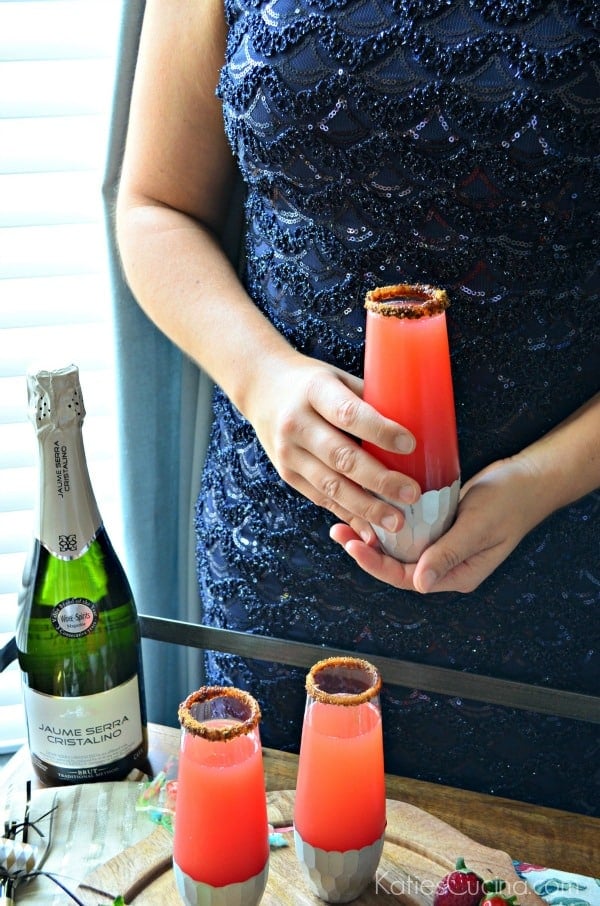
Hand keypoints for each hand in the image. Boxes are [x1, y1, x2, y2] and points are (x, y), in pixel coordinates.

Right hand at [246, 354, 421, 531]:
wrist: (260, 388)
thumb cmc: (312, 382)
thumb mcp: (338, 378)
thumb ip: (369, 401)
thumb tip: (418, 424)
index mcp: (314, 391)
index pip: (348, 413)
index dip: (379, 430)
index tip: (410, 444)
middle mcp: (296, 424)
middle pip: (341, 457)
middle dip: (379, 479)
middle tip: (412, 493)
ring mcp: (288, 453)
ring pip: (330, 486)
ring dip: (366, 507)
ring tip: (397, 521)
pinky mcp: (288, 475)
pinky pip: (322, 499)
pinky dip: (348, 515)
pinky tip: (371, 529)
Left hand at [330, 456, 546, 592]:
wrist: (528, 479)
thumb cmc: (510, 503)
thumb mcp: (478, 528)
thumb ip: (449, 554)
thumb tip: (420, 583)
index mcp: (456, 575)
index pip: (407, 579)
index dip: (377, 565)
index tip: (355, 547)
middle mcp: (444, 565)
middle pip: (396, 566)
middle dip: (365, 551)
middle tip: (338, 533)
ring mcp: (441, 546)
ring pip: (397, 548)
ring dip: (371, 536)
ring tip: (343, 523)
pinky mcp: (438, 526)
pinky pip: (406, 530)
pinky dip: (386, 522)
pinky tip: (367, 509)